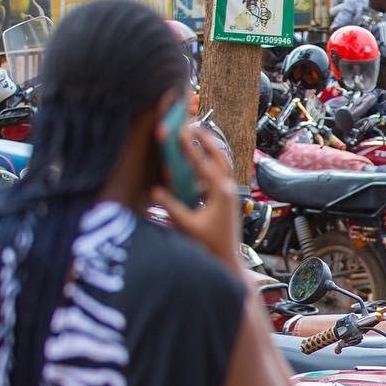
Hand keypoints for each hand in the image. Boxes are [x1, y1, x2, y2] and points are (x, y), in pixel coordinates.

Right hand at [152, 123, 241, 267]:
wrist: (227, 260)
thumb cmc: (209, 245)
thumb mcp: (187, 226)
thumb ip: (172, 208)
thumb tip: (155, 190)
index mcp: (221, 193)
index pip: (204, 164)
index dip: (190, 147)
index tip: (181, 131)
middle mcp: (229, 190)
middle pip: (220, 157)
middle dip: (206, 140)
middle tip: (192, 124)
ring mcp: (230, 194)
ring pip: (223, 164)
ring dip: (210, 149)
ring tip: (197, 135)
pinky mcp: (227, 199)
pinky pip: (219, 175)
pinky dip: (210, 163)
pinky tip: (198, 161)